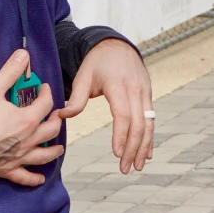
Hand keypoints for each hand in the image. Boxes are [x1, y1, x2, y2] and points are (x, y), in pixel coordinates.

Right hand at [0, 49, 63, 186]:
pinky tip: (40, 179)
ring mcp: (18, 157)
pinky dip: (33, 178)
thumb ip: (10, 71)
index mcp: (27, 120)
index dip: (46, 93)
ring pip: (43, 156)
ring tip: (58, 147)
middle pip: (51, 130)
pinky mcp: (6, 169)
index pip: (46, 104)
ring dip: (53, 150)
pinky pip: (24, 177)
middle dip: (55, 120)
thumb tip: (24, 54)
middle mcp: (28, 140)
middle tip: (54, 114)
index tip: (42, 87)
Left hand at [58, 37, 153, 172]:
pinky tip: (146, 152)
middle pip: (139, 123)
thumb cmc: (97, 61)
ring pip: (149, 123)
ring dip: (144, 146)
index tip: (116, 153)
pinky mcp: (148, 94)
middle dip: (133, 148)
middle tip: (125, 168)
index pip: (123, 115)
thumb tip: (62, 116)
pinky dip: (150, 136)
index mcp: (118, 85)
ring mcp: (144, 91)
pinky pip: (151, 118)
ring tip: (137, 166)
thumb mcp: (83, 76)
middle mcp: (135, 89)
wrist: (116, 44)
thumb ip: (76, 98)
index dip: (121, 135)